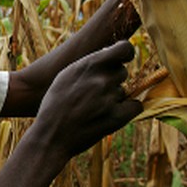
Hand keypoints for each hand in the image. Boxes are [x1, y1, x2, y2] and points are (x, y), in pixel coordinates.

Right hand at [27, 41, 141, 162]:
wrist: (51, 136)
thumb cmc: (55, 106)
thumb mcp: (65, 76)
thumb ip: (87, 64)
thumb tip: (108, 53)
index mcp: (88, 65)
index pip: (124, 49)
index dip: (126, 53)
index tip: (123, 59)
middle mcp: (100, 79)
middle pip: (122, 72)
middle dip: (112, 80)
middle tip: (95, 93)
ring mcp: (109, 98)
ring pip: (123, 91)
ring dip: (114, 97)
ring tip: (93, 108)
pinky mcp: (117, 117)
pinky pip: (135, 106)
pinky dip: (126, 110)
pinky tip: (111, 114)